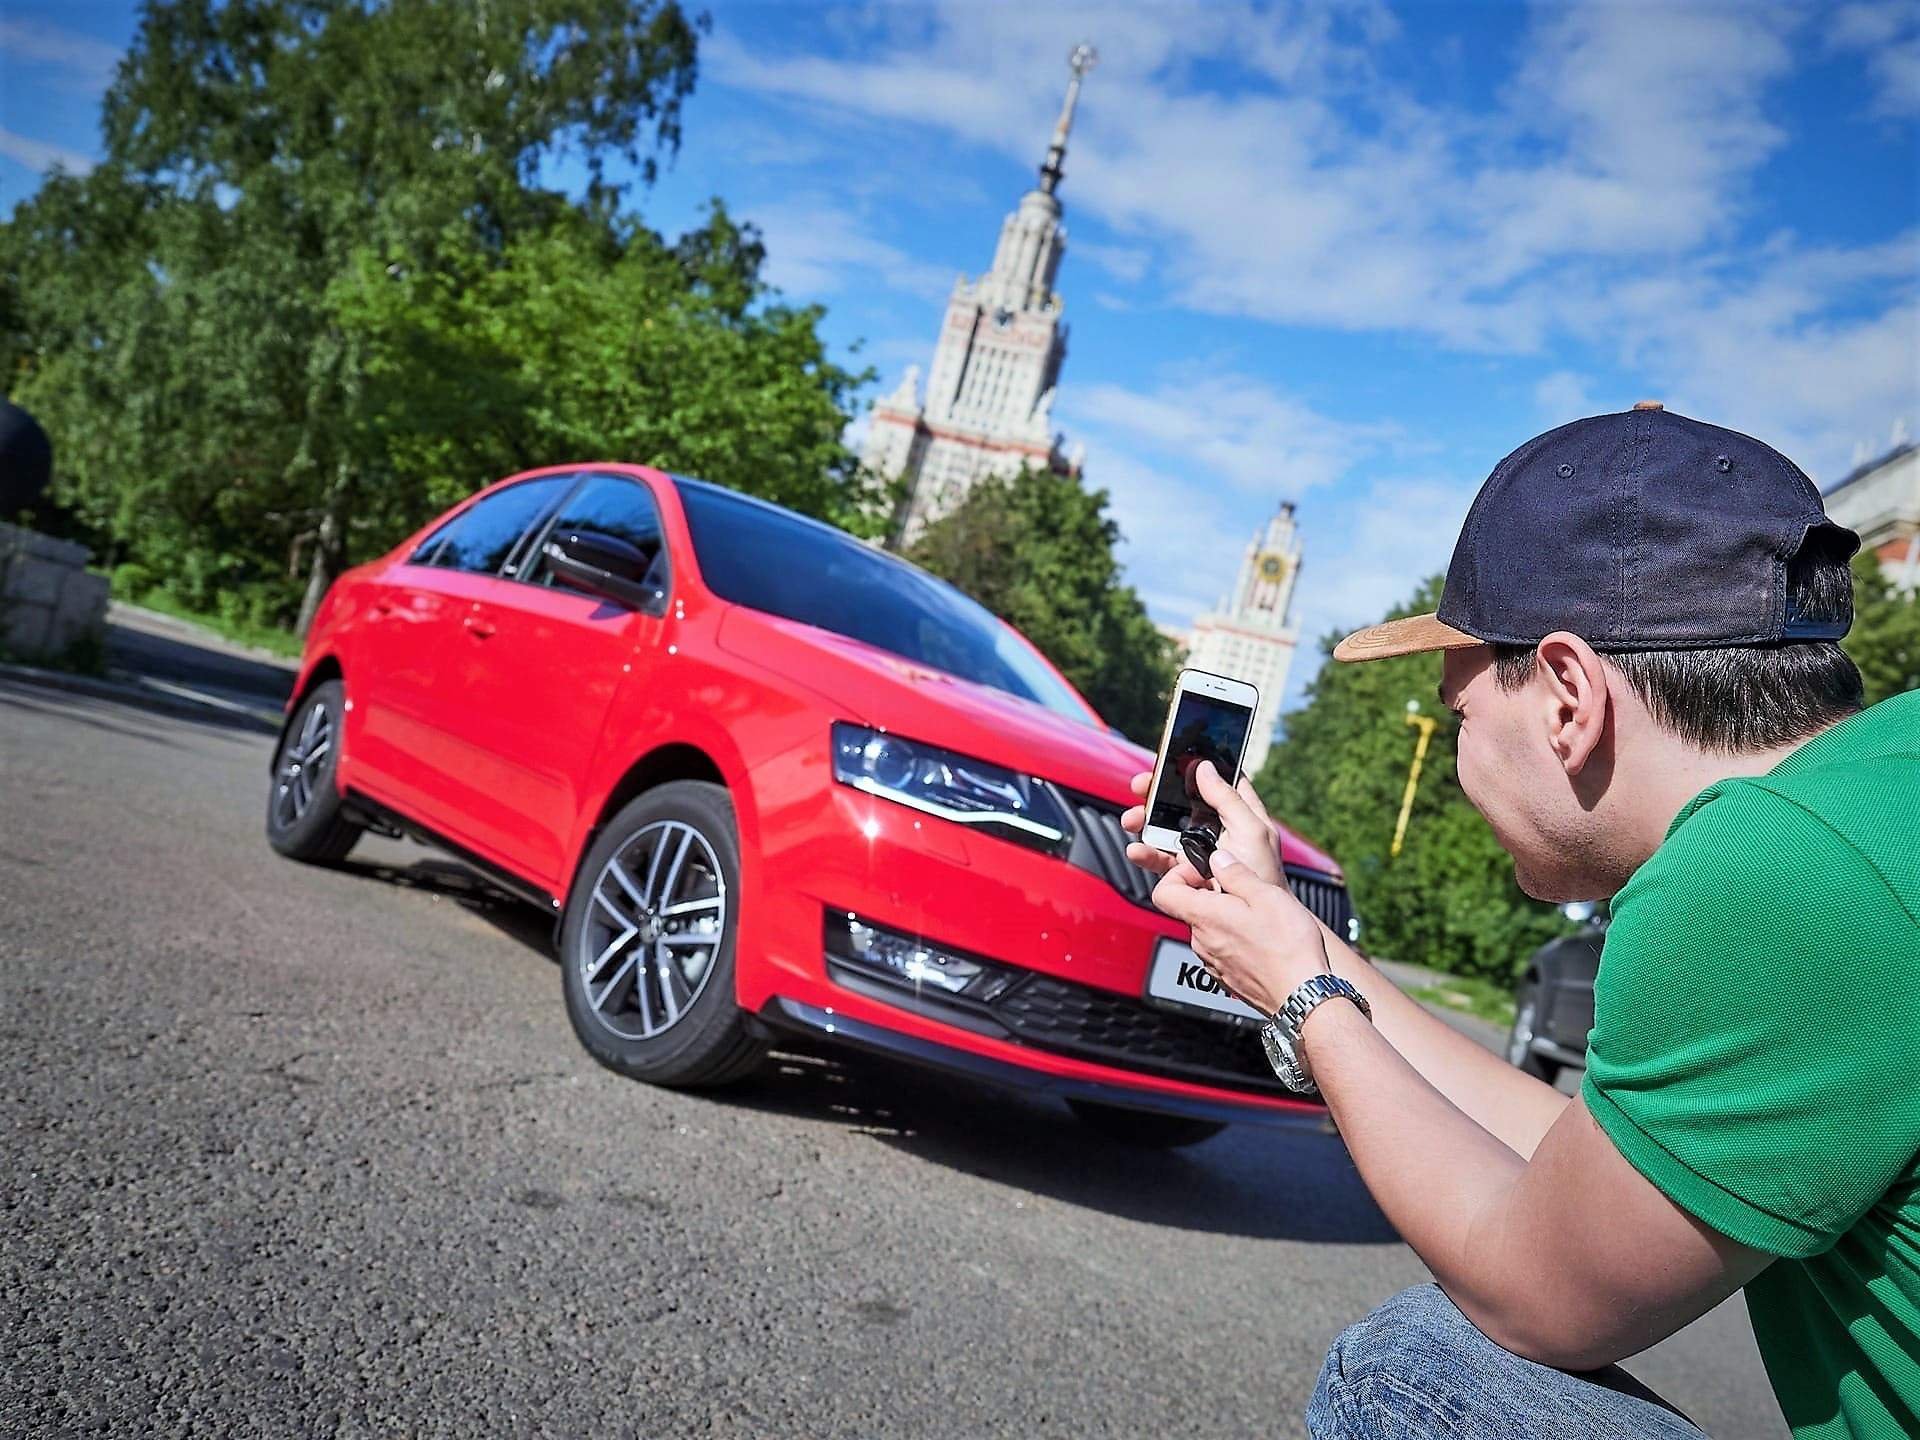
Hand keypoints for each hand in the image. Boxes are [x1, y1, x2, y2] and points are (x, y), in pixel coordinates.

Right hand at [1120, 761, 1282, 886]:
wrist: (1255, 920)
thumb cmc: (1264, 877)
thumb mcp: (1252, 831)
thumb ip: (1228, 798)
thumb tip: (1204, 767)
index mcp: (1235, 811)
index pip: (1214, 779)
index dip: (1193, 766)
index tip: (1172, 756)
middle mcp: (1214, 827)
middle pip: (1180, 800)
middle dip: (1157, 793)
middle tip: (1140, 786)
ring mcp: (1197, 850)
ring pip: (1164, 828)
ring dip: (1144, 822)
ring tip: (1132, 820)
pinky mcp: (1183, 873)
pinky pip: (1159, 858)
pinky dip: (1144, 853)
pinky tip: (1137, 850)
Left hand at [1150, 848, 1329, 1016]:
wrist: (1302, 995)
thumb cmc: (1287, 949)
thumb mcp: (1266, 895)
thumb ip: (1236, 874)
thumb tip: (1218, 859)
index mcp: (1205, 917)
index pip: (1163, 892)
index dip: (1178, 876)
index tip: (1202, 872)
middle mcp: (1202, 942)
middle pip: (1189, 910)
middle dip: (1210, 895)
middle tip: (1241, 891)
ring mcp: (1212, 963)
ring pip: (1208, 930)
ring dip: (1225, 919)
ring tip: (1257, 917)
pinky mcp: (1226, 978)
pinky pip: (1221, 951)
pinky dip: (1234, 941)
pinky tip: (1261, 940)